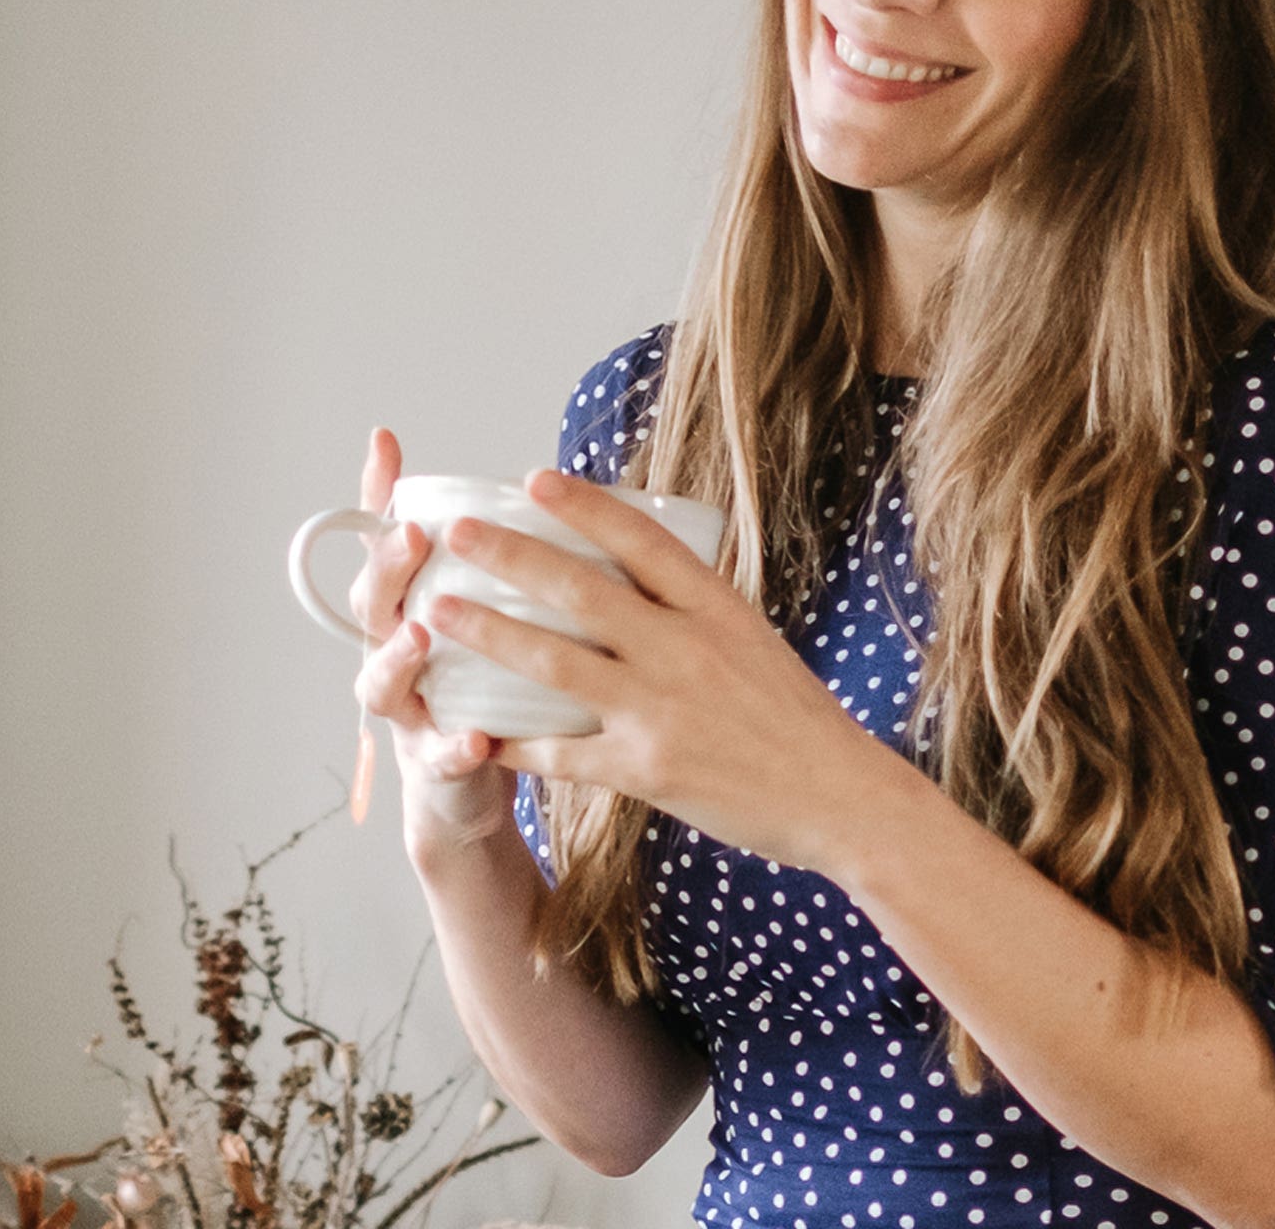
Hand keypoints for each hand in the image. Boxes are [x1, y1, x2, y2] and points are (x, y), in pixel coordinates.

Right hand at [346, 428, 517, 871]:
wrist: (473, 785)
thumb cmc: (488, 682)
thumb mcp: (495, 610)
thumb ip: (506, 556)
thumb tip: (539, 478)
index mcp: (413, 606)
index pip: (387, 542)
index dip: (378, 495)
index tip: (388, 446)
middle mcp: (396, 653)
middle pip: (374, 604)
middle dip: (388, 567)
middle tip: (412, 537)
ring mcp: (408, 711)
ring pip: (381, 681)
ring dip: (397, 657)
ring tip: (420, 636)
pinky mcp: (434, 764)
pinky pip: (438, 757)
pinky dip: (453, 747)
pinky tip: (477, 739)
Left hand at [419, 467, 917, 875]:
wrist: (838, 796)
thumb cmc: (797, 718)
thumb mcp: (754, 639)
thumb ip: (694, 610)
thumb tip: (637, 572)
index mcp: (716, 607)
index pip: (641, 540)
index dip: (584, 505)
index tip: (535, 478)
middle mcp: (684, 648)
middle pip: (580, 589)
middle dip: (510, 556)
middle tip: (459, 532)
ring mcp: (660, 709)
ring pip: (554, 661)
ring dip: (488, 633)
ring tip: (436, 612)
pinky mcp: (644, 769)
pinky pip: (561, 751)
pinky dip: (513, 740)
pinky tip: (473, 729)